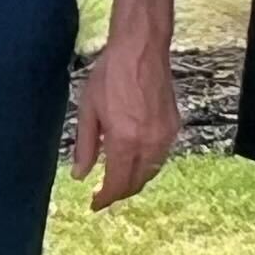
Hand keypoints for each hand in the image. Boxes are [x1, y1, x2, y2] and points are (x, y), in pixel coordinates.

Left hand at [67, 31, 178, 210]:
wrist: (141, 50)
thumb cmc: (110, 76)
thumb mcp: (88, 110)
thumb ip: (85, 146)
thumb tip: (80, 176)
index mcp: (125, 142)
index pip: (117, 184)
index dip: (105, 199)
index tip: (95, 204)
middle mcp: (149, 144)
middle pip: (136, 183)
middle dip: (119, 193)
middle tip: (103, 195)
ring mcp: (165, 136)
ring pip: (151, 172)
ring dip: (134, 180)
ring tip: (117, 179)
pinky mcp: (174, 126)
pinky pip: (161, 156)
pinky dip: (147, 165)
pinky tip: (134, 159)